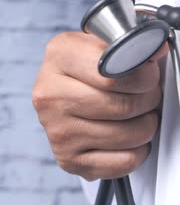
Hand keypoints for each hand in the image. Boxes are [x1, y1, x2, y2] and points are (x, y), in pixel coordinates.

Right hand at [32, 32, 167, 180]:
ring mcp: (56, 129)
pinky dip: (136, 151)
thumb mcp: (101, 44)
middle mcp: (49, 94)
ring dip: (145, 126)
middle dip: (148, 101)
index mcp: (58, 56)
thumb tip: (155, 50)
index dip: (143, 76)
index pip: (114, 75)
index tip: (146, 76)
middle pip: (123, 106)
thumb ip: (129, 45)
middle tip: (145, 96)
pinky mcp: (67, 158)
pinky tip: (125, 138)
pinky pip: (123, 161)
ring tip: (135, 115)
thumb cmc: (85, 69)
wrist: (60, 92)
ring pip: (128, 135)